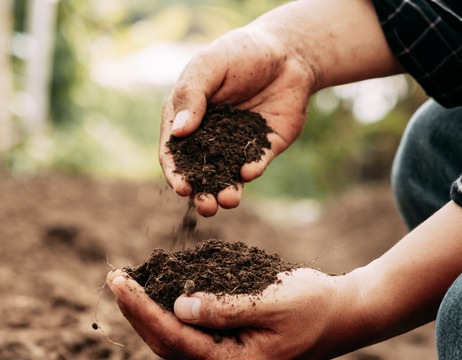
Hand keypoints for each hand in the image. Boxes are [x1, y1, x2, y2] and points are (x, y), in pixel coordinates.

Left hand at [107, 268, 365, 359]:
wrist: (346, 314)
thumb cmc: (315, 304)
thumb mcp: (272, 301)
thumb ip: (225, 307)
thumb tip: (177, 307)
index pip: (174, 339)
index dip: (142, 309)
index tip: (120, 280)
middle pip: (167, 344)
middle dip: (137, 311)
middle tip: (115, 277)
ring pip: (175, 340)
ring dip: (150, 312)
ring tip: (127, 283)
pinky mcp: (232, 348)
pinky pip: (192, 333)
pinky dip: (172, 311)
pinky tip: (160, 291)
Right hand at [159, 25, 315, 216]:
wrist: (287, 52)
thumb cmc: (239, 53)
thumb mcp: (209, 66)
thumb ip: (192, 96)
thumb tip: (178, 132)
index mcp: (186, 118)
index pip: (174, 152)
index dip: (175, 172)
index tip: (181, 188)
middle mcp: (209, 137)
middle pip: (200, 172)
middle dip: (202, 193)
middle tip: (207, 206)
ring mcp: (236, 145)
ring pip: (228, 176)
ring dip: (226, 191)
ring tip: (229, 200)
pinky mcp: (264, 147)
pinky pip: (255, 164)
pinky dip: (252, 170)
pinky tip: (249, 171)